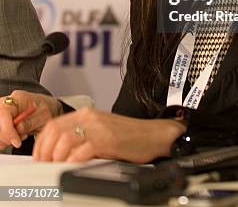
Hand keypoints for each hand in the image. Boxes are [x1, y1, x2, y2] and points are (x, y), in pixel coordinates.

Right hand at [0, 90, 60, 149]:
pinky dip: (5, 140)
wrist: (46, 108)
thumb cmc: (45, 109)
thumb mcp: (43, 115)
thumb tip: (17, 128)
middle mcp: (6, 104)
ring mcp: (2, 113)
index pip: (4, 112)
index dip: (8, 130)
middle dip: (7, 136)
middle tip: (19, 140)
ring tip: (19, 136)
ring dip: (6, 139)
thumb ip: (30, 122)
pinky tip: (15, 137)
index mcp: (17, 98)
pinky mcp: (2, 123)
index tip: (16, 141)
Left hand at [32, 108, 184, 161]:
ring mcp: (99, 127)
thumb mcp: (101, 131)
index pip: (54, 124)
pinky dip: (73, 160)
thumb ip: (82, 136)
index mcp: (87, 113)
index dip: (41, 143)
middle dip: (45, 151)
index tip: (39, 157)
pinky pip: (83, 149)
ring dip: (57, 157)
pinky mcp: (108, 139)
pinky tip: (72, 166)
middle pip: (55, 131)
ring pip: (65, 139)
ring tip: (57, 167)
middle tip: (45, 165)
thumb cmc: (129, 136)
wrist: (154, 135)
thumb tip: (58, 152)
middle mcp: (90, 116)